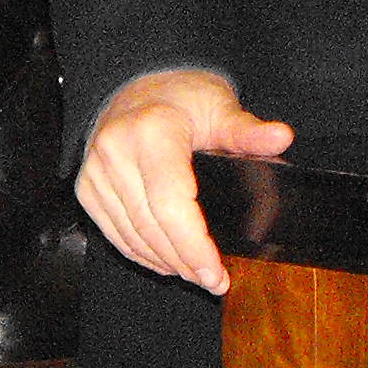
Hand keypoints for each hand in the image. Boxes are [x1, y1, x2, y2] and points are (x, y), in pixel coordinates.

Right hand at [74, 68, 294, 294]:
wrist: (138, 87)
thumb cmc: (181, 98)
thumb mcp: (219, 107)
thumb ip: (247, 131)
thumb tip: (280, 138)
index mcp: (151, 131)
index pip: (170, 204)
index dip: (193, 246)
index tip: (216, 273)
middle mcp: (116, 150)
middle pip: (151, 227)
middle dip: (185, 262)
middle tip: (213, 281)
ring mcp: (96, 170)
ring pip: (132, 235)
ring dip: (165, 262)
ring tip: (195, 274)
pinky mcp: (87, 186)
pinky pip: (115, 232)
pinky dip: (142, 253)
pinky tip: (166, 261)